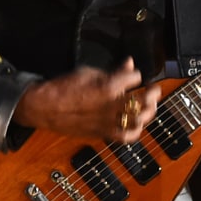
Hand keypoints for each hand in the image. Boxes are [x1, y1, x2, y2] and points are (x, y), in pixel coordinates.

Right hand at [13, 57, 159, 142]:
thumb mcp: (89, 72)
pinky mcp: (103, 133)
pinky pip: (125, 136)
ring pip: (139, 120)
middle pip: (143, 101)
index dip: (136, 75)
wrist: (45, 107)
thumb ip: (114, 71)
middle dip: (152, 94)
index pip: (135, 78)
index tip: (133, 74)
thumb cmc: (64, 88)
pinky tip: (136, 124)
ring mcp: (108, 122)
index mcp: (108, 87)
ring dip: (148, 113)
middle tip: (154, 90)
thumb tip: (129, 63)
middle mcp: (111, 106)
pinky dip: (135, 131)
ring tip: (148, 107)